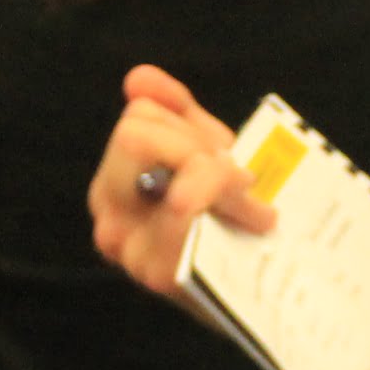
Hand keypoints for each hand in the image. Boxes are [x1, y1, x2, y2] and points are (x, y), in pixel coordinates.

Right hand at [86, 64, 268, 298]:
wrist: (262, 293)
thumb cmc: (228, 222)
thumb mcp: (201, 157)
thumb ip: (174, 112)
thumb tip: (138, 77)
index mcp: (111, 184)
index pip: (140, 115)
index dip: (189, 126)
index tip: (223, 154)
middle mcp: (107, 216)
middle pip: (137, 133)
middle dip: (194, 147)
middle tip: (238, 178)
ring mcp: (128, 248)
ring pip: (162, 162)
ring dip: (221, 183)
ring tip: (254, 208)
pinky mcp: (159, 274)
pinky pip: (184, 213)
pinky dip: (226, 207)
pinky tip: (254, 224)